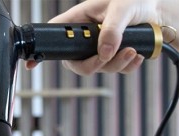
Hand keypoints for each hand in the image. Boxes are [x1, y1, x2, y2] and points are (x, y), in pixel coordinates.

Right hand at [26, 0, 177, 74]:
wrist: (160, 12)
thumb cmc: (138, 1)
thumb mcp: (123, 7)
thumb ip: (111, 29)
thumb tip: (103, 51)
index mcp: (80, 19)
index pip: (55, 35)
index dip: (43, 50)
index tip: (32, 63)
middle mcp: (86, 37)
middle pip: (75, 62)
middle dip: (92, 64)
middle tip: (107, 56)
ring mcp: (98, 49)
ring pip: (97, 68)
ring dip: (115, 64)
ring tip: (131, 50)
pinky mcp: (112, 58)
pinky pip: (113, 71)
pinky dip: (126, 66)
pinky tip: (135, 53)